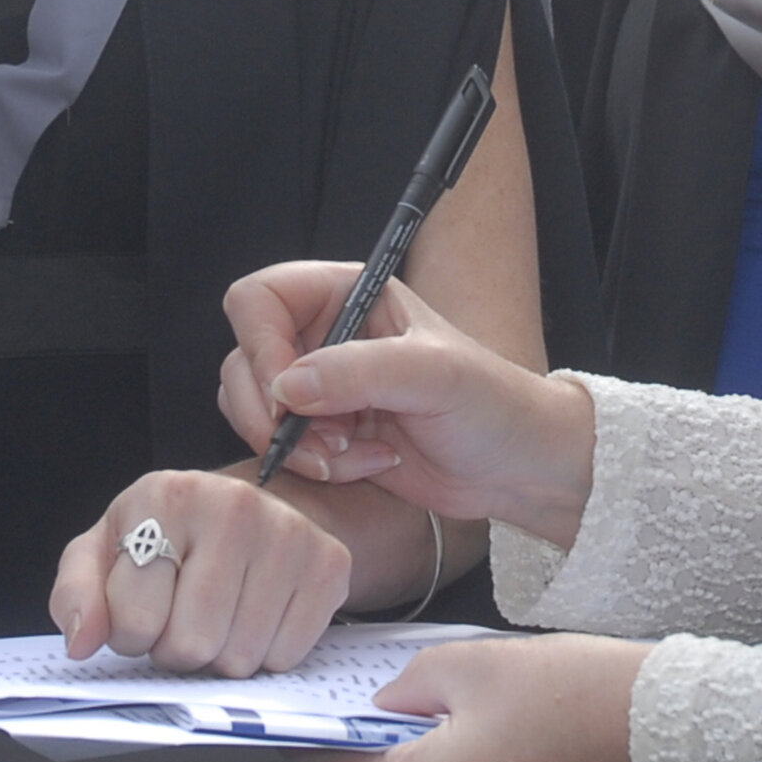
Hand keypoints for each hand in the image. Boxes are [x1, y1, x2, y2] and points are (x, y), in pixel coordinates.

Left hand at [49, 468, 353, 675]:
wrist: (247, 512)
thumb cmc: (167, 536)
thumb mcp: (104, 552)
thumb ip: (77, 594)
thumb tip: (82, 640)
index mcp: (166, 496)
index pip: (135, 621)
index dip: (131, 637)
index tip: (142, 614)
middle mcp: (233, 505)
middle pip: (192, 645)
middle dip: (177, 651)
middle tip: (182, 620)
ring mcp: (289, 533)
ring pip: (240, 658)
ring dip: (221, 657)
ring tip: (217, 617)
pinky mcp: (329, 564)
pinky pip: (286, 657)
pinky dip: (266, 654)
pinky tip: (256, 617)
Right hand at [219, 264, 597, 545]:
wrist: (518, 467)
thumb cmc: (493, 404)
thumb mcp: (435, 376)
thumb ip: (359, 371)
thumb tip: (284, 387)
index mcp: (347, 294)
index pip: (259, 298)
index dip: (259, 344)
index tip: (284, 393)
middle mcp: (324, 334)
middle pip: (243, 360)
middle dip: (274, 412)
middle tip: (325, 440)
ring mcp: (320, 386)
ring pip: (254, 410)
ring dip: (298, 445)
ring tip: (354, 452)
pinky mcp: (323, 432)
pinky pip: (282, 450)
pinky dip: (318, 466)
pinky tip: (372, 462)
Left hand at [306, 633, 653, 761]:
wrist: (680, 740)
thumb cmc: (576, 693)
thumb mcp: (476, 662)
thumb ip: (412, 684)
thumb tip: (388, 705)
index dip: (317, 745)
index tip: (297, 721)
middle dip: (385, 751)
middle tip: (379, 700)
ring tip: (454, 710)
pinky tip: (507, 739)